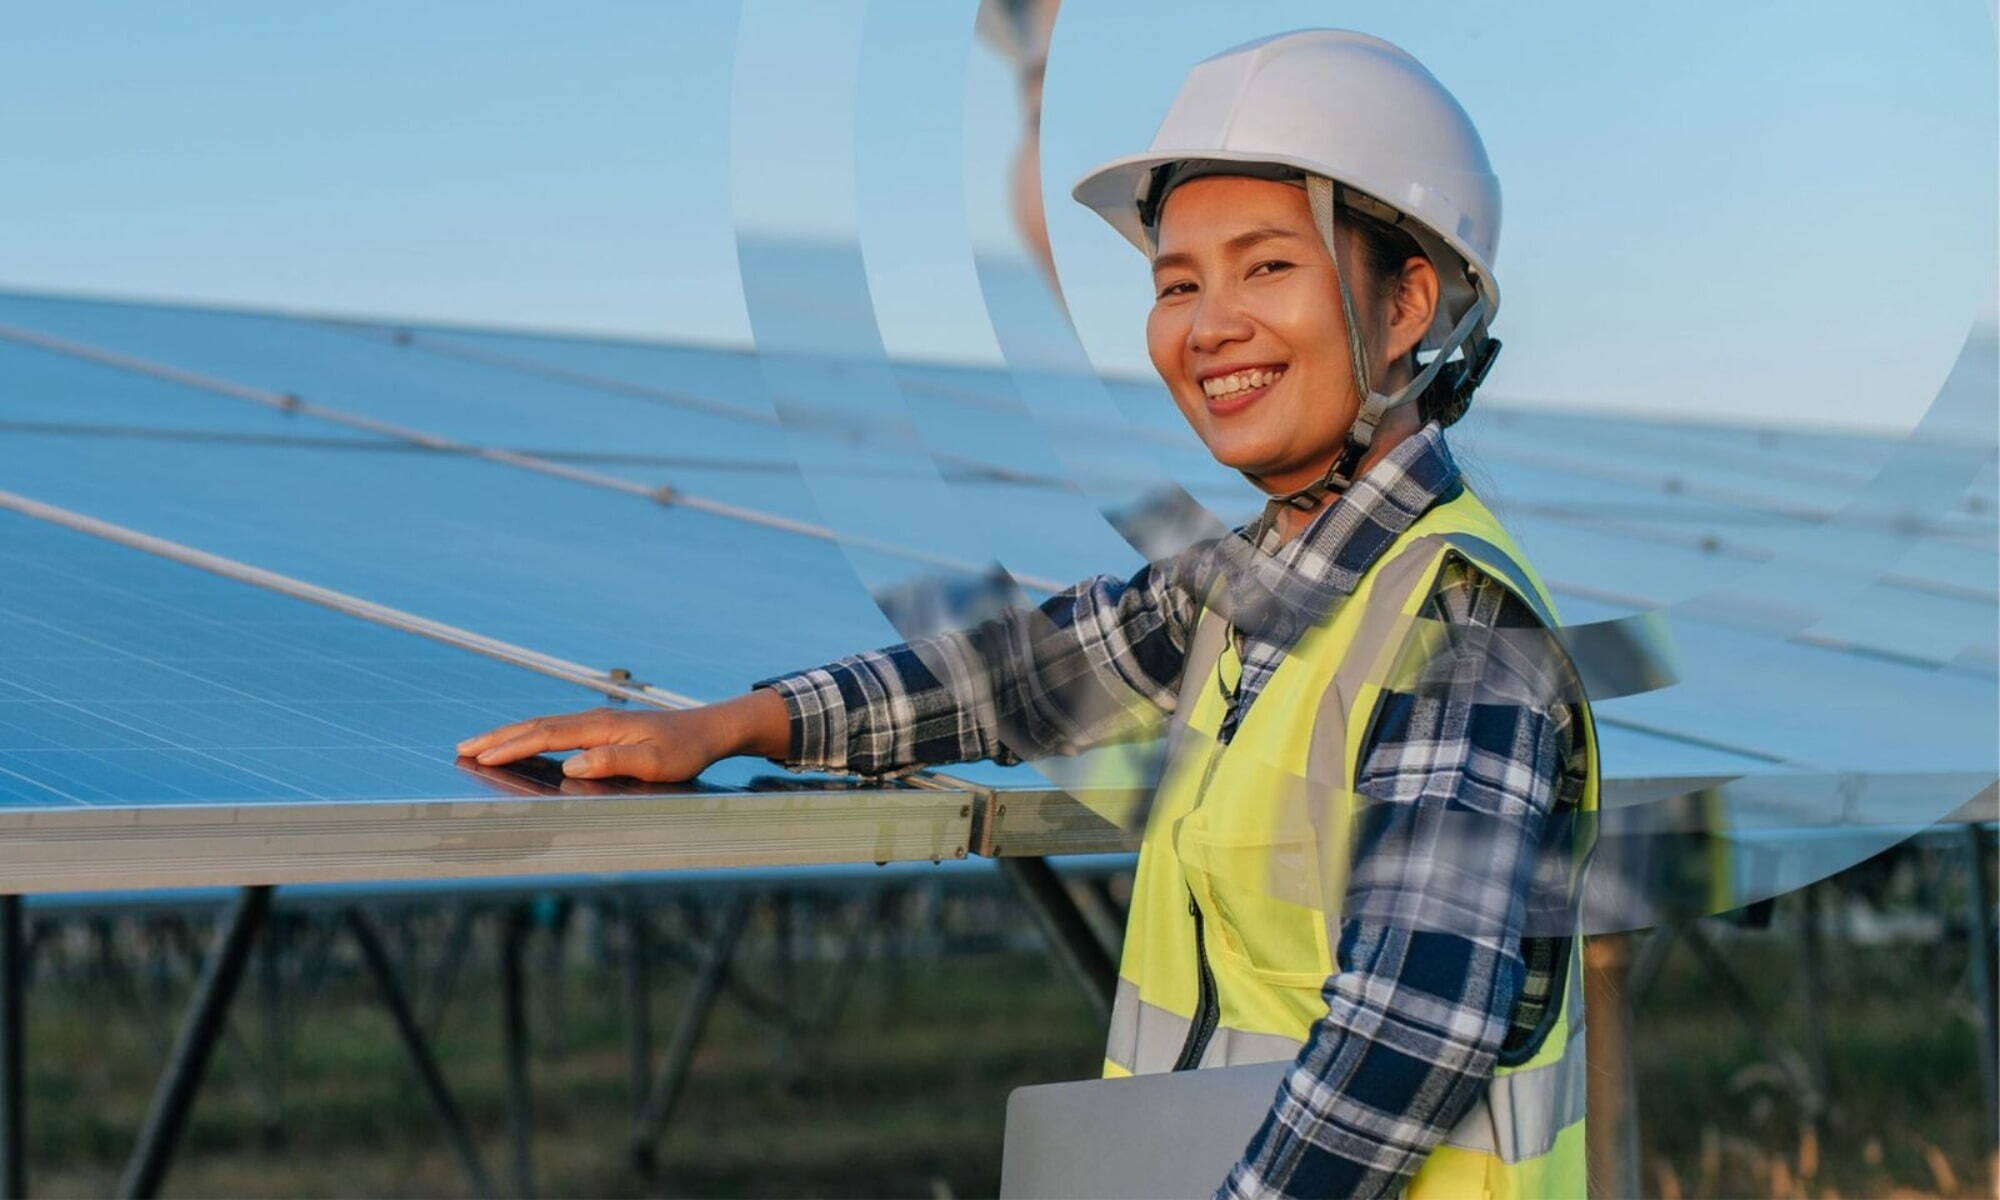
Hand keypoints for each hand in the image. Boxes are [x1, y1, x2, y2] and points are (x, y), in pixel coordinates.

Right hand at [454, 690, 789, 781]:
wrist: (709, 730)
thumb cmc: (685, 749)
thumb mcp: (656, 761)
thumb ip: (614, 761)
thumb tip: (572, 765)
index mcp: (601, 727)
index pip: (546, 735)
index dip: (511, 746)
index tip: (479, 756)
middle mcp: (594, 719)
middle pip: (535, 726)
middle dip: (497, 738)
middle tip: (460, 749)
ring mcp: (596, 721)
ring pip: (543, 726)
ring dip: (509, 735)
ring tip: (478, 746)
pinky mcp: (601, 728)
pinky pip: (556, 731)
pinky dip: (530, 736)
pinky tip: (521, 745)